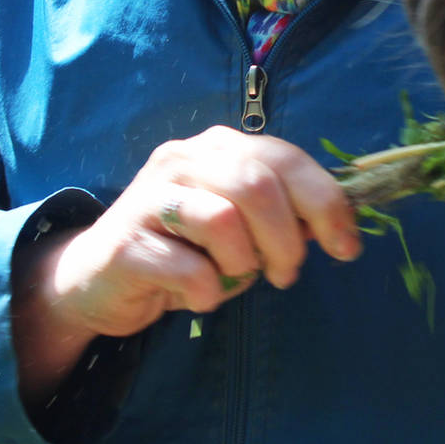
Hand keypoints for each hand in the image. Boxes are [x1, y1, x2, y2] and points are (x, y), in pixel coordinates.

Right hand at [13, 126, 360, 402]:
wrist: (97, 280)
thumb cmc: (183, 249)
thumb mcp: (241, 226)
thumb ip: (284, 215)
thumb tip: (340, 225)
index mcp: (217, 147)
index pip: (286, 159)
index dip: (327, 204)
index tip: (348, 247)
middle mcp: (182, 160)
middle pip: (257, 185)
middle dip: (287, 239)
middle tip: (287, 275)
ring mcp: (149, 197)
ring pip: (223, 220)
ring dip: (243, 265)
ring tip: (234, 279)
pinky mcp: (125, 244)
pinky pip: (188, 269)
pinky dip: (207, 293)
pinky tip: (197, 296)